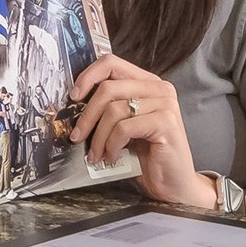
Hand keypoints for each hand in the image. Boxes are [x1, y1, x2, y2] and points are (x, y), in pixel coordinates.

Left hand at [69, 55, 203, 205]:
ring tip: (96, 154)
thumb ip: (108, 108)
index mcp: (147, 83)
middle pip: (108, 88)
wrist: (172, 183)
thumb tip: (74, 102)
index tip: (73, 96)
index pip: (111, 63)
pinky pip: (124, 128)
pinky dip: (112, 145)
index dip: (88, 76)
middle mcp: (159, 88)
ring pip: (113, 110)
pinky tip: (112, 157)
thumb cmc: (145, 155)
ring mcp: (165, 104)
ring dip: (98, 137)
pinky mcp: (166, 122)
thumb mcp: (123, 126)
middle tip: (77, 136)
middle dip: (87, 116)